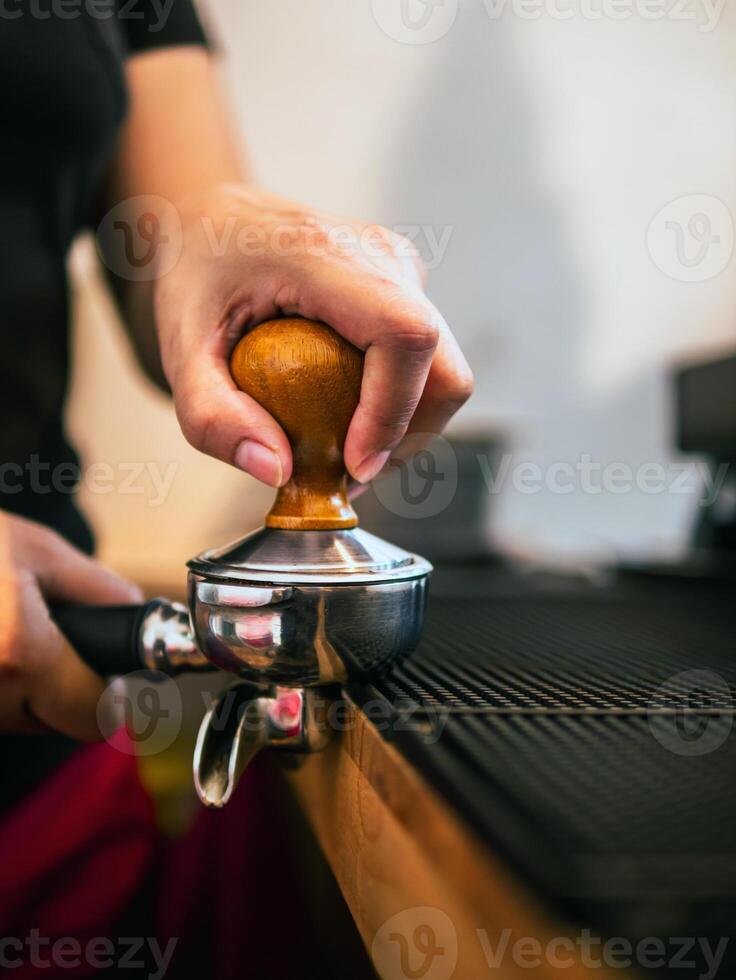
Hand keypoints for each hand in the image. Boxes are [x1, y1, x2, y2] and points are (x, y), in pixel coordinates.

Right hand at [0, 513, 141, 738]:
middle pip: (56, 724)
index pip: (96, 715)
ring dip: (22, 686)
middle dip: (65, 688)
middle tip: (50, 639)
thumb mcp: (38, 551)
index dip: (111, 692)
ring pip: (17, 719)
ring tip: (3, 630)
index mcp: (20, 653)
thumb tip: (136, 617)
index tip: (108, 672)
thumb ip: (99, 590)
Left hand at [154, 185, 472, 486]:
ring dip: (406, 427)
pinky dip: (400, 404)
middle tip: (348, 472)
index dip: (394, 412)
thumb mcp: (178, 347)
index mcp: (328, 258)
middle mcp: (382, 258)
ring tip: (346, 452)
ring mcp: (401, 271)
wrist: (213, 218)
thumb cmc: (194, 272)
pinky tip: (349, 417)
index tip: (353, 464)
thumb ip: (212, 416)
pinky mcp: (405, 289)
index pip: (405, 336)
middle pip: (444, 368)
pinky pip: (428, 362)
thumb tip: (277, 473)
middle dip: (406, 436)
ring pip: (444, 372)